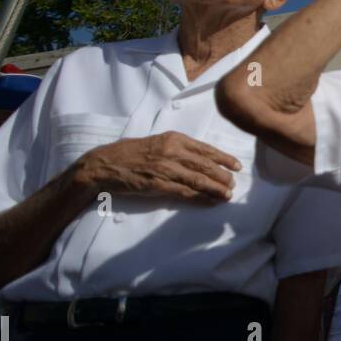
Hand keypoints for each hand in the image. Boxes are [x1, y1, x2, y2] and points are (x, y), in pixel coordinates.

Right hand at [74, 132, 240, 202]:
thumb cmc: (129, 154)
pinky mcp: (158, 184)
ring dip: (216, 188)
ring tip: (227, 194)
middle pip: (205, 165)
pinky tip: (210, 201)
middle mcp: (172, 151)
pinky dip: (200, 198)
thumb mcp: (156, 143)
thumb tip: (199, 159)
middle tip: (233, 184)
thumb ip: (176, 148)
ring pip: (198, 179)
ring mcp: (165, 168)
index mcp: (173, 139)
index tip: (236, 166)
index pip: (205, 149)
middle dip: (223, 175)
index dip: (223, 158)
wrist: (103, 165)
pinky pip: (185, 192)